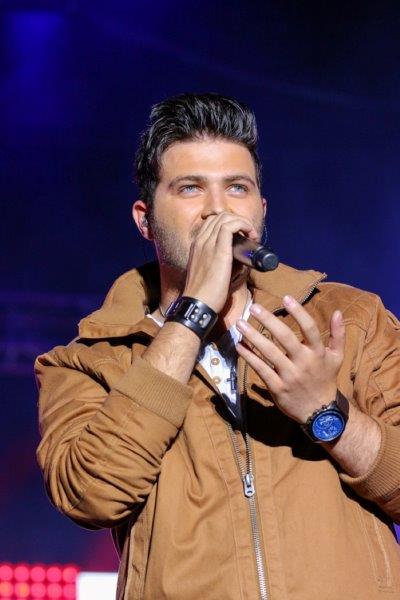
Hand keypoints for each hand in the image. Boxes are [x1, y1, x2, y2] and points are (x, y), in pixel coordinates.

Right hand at [183, 212, 258, 313]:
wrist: (197, 303)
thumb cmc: (205, 293)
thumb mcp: (208, 273)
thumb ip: (221, 263)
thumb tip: (241, 260)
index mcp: (196, 245)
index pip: (212, 222)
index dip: (230, 223)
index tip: (241, 235)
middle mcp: (200, 240)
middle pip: (219, 216)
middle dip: (238, 220)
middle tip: (249, 235)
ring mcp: (208, 244)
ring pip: (225, 217)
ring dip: (243, 222)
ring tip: (252, 235)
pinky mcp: (219, 250)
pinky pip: (231, 226)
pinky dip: (244, 225)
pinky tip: (251, 235)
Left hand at [236, 295, 344, 422]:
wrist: (319, 412)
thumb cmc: (326, 379)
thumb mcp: (337, 357)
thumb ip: (338, 334)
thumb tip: (338, 311)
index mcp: (318, 353)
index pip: (310, 328)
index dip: (298, 312)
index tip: (286, 298)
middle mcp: (304, 362)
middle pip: (285, 337)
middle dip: (268, 320)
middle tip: (253, 307)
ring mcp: (290, 375)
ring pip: (269, 352)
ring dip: (253, 336)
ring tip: (240, 324)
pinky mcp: (277, 387)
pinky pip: (261, 369)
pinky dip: (249, 357)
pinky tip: (240, 346)